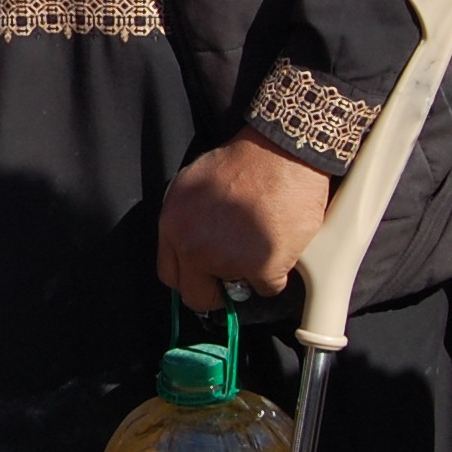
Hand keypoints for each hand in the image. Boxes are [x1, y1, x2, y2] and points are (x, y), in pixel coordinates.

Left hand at [158, 132, 332, 311]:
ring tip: (260, 240)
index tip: (204, 279)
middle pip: (197, 297)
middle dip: (215, 292)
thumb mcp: (192, 185)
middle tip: (232, 276)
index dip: (191, 280)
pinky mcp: (262, 267)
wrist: (282, 154)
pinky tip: (278, 244)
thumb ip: (185, 221)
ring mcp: (227, 260)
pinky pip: (267, 288)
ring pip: (237, 291)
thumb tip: (189, 249)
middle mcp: (193, 247)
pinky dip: (276, 273)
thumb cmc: (243, 161)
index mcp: (173, 225)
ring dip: (248, 275)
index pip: (170, 276)